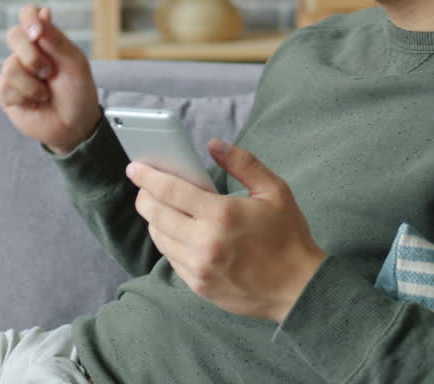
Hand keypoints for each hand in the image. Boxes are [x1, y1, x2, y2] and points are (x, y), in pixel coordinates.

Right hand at [0, 5, 101, 154]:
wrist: (74, 126)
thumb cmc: (78, 93)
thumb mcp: (74, 63)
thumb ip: (56, 39)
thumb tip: (42, 12)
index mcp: (45, 40)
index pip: (28, 14)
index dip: (29, 18)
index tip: (37, 32)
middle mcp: (27, 52)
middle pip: (14, 35)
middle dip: (32, 56)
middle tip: (48, 72)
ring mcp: (14, 71)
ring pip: (10, 66)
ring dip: (33, 84)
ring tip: (46, 93)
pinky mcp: (5, 92)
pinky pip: (5, 86)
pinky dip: (24, 96)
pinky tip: (34, 102)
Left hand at [126, 138, 325, 322]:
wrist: (299, 289)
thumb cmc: (288, 237)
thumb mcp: (274, 191)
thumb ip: (243, 163)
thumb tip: (213, 145)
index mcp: (222, 215)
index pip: (169, 190)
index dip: (147, 176)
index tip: (134, 167)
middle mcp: (205, 242)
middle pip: (155, 214)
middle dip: (144, 196)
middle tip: (144, 186)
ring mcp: (199, 267)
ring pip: (159, 237)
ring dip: (154, 219)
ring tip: (160, 207)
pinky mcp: (199, 285)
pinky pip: (171, 259)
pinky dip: (168, 241)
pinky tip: (177, 231)